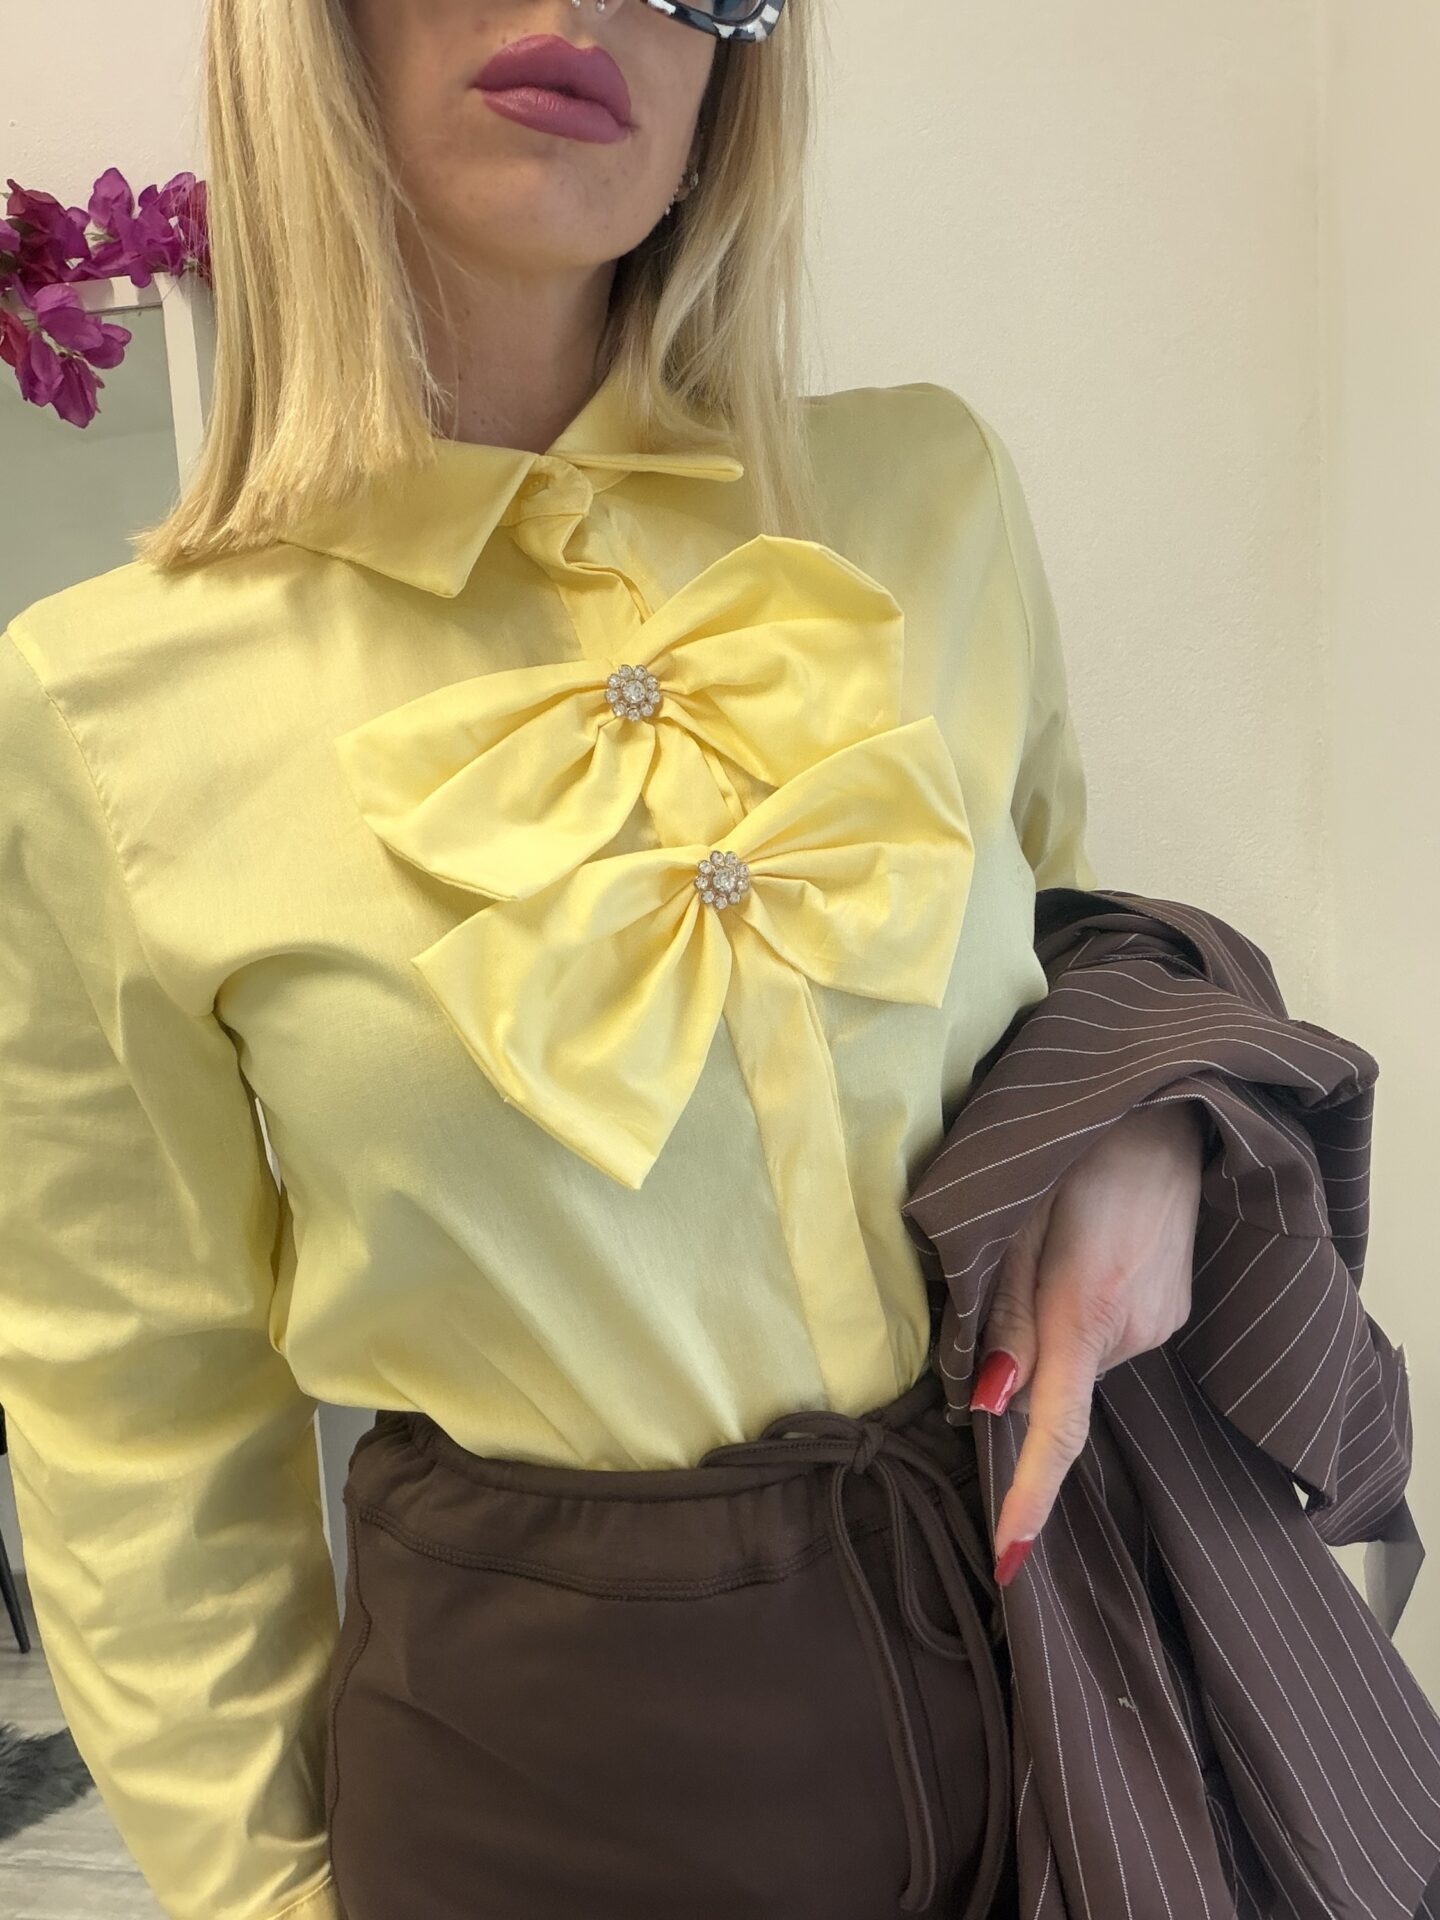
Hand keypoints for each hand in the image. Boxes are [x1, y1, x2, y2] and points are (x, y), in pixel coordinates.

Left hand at [969, 1101, 1208, 1586]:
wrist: (1166, 1105)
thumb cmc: (1074, 1147)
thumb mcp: (1018, 1219)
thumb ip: (1003, 1312)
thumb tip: (986, 1401)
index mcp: (1086, 1310)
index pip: (1057, 1430)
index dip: (1028, 1497)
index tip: (1007, 1559)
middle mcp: (1133, 1331)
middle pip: (1057, 1385)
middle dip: (1021, 1364)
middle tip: (1009, 1270)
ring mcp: (1160, 1321)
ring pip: (1081, 1357)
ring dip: (1052, 1325)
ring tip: (1053, 1241)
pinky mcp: (1173, 1306)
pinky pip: (1109, 1332)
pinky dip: (1081, 1311)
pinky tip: (1084, 1248)